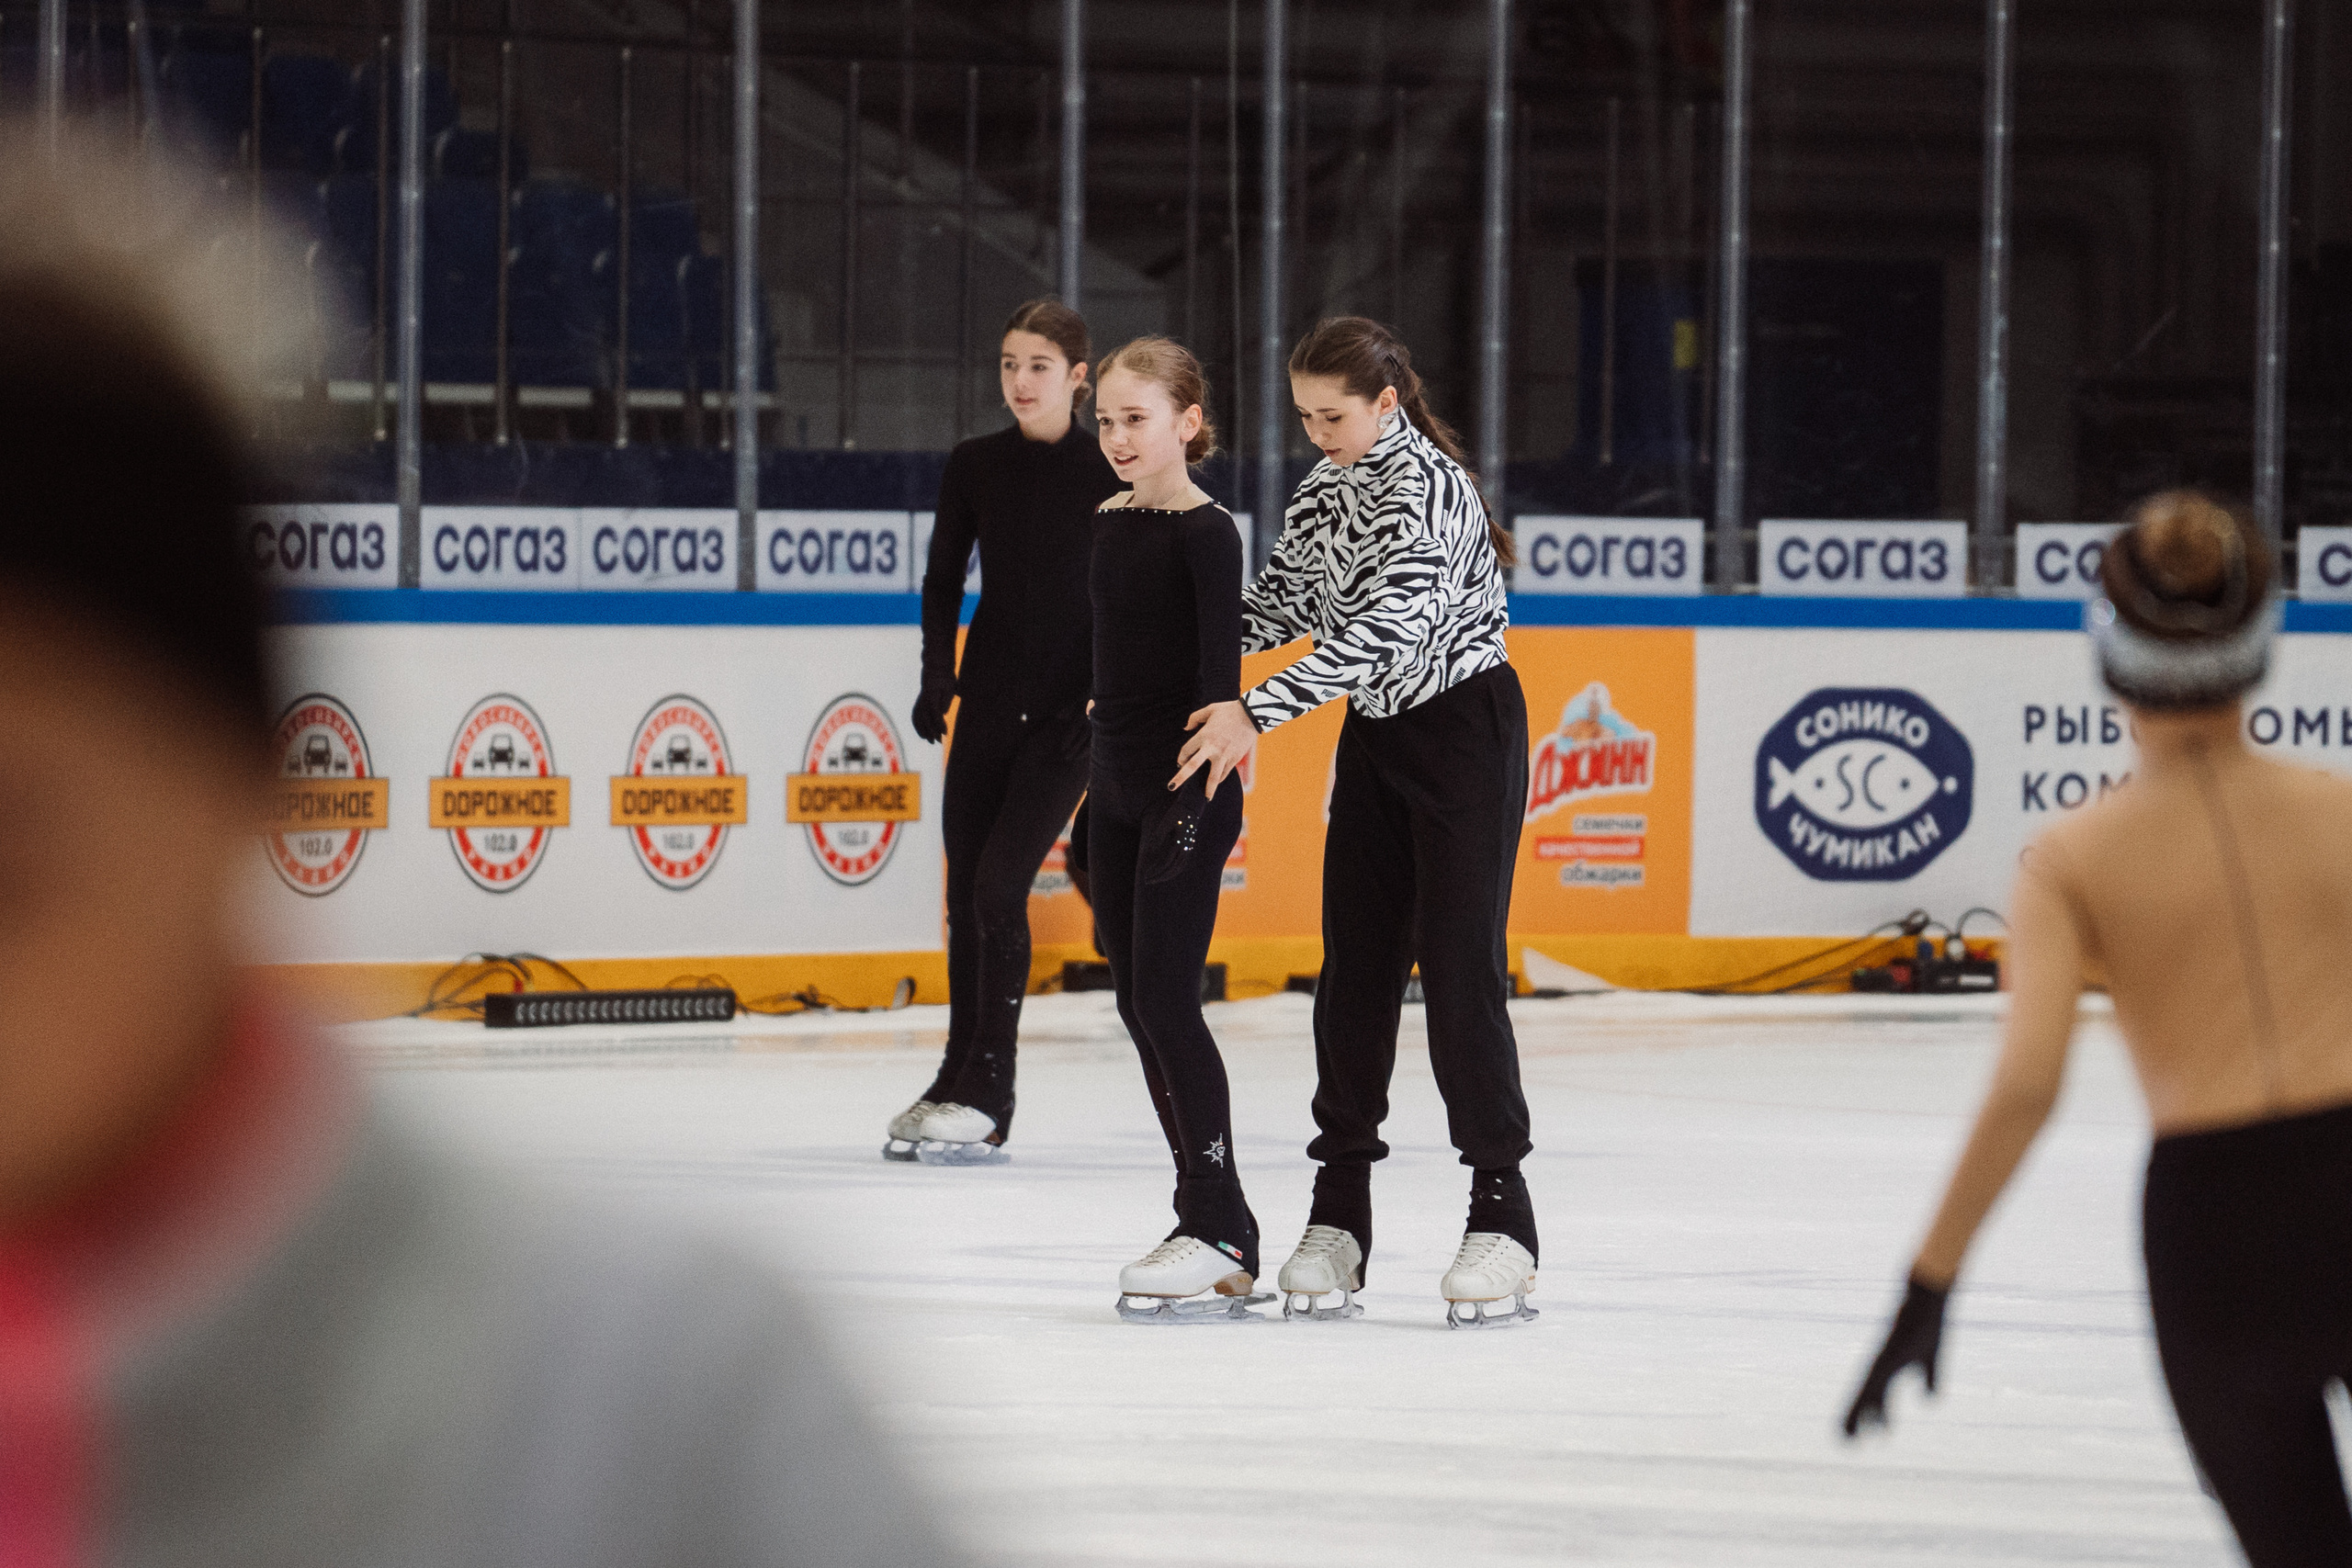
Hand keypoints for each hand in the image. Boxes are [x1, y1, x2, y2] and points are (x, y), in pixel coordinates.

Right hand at [911, 677, 955, 743]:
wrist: (935, 671)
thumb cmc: (945, 680)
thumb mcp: (949, 688)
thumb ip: (946, 700)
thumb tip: (943, 713)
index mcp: (932, 695)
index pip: (935, 712)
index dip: (939, 723)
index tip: (945, 733)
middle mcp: (923, 700)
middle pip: (926, 718)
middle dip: (932, 731)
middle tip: (940, 741)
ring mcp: (919, 702)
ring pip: (919, 719)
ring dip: (924, 731)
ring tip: (931, 741)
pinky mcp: (918, 704)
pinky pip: (915, 717)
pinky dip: (918, 727)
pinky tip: (923, 736)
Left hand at [1173, 701, 1256, 795]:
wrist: (1250, 715)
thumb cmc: (1229, 710)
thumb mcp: (1209, 709)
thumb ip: (1195, 718)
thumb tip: (1185, 728)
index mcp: (1203, 735)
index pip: (1186, 751)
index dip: (1181, 758)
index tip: (1180, 764)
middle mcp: (1212, 747)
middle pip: (1193, 766)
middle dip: (1181, 778)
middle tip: (1171, 787)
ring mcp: (1224, 755)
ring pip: (1214, 776)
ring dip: (1209, 789)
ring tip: (1206, 798)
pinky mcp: (1234, 758)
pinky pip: (1225, 772)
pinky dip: (1220, 779)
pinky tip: (1217, 784)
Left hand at [1842, 1276, 1948, 1436]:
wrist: (1926, 1297)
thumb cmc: (1927, 1324)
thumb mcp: (1932, 1358)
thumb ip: (1930, 1379)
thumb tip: (1928, 1401)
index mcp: (1889, 1367)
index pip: (1876, 1396)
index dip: (1873, 1415)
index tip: (1872, 1435)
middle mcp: (1881, 1365)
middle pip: (1865, 1397)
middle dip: (1857, 1419)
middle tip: (1848, 1442)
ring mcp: (1882, 1359)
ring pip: (1864, 1391)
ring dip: (1855, 1413)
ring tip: (1847, 1435)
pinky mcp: (1887, 1353)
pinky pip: (1874, 1377)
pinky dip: (1867, 1394)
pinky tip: (1864, 1408)